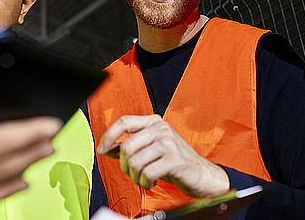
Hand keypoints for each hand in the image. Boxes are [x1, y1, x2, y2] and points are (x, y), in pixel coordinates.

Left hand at [97, 114, 229, 197]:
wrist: (202, 174)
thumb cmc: (174, 161)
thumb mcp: (152, 147)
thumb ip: (132, 145)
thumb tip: (106, 148)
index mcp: (154, 122)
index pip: (124, 122)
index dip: (109, 136)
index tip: (102, 149)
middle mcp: (161, 129)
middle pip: (126, 146)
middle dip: (124, 165)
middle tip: (132, 172)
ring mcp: (168, 143)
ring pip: (134, 161)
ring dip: (135, 176)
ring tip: (143, 179)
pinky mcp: (174, 160)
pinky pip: (146, 173)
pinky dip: (144, 183)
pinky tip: (151, 182)